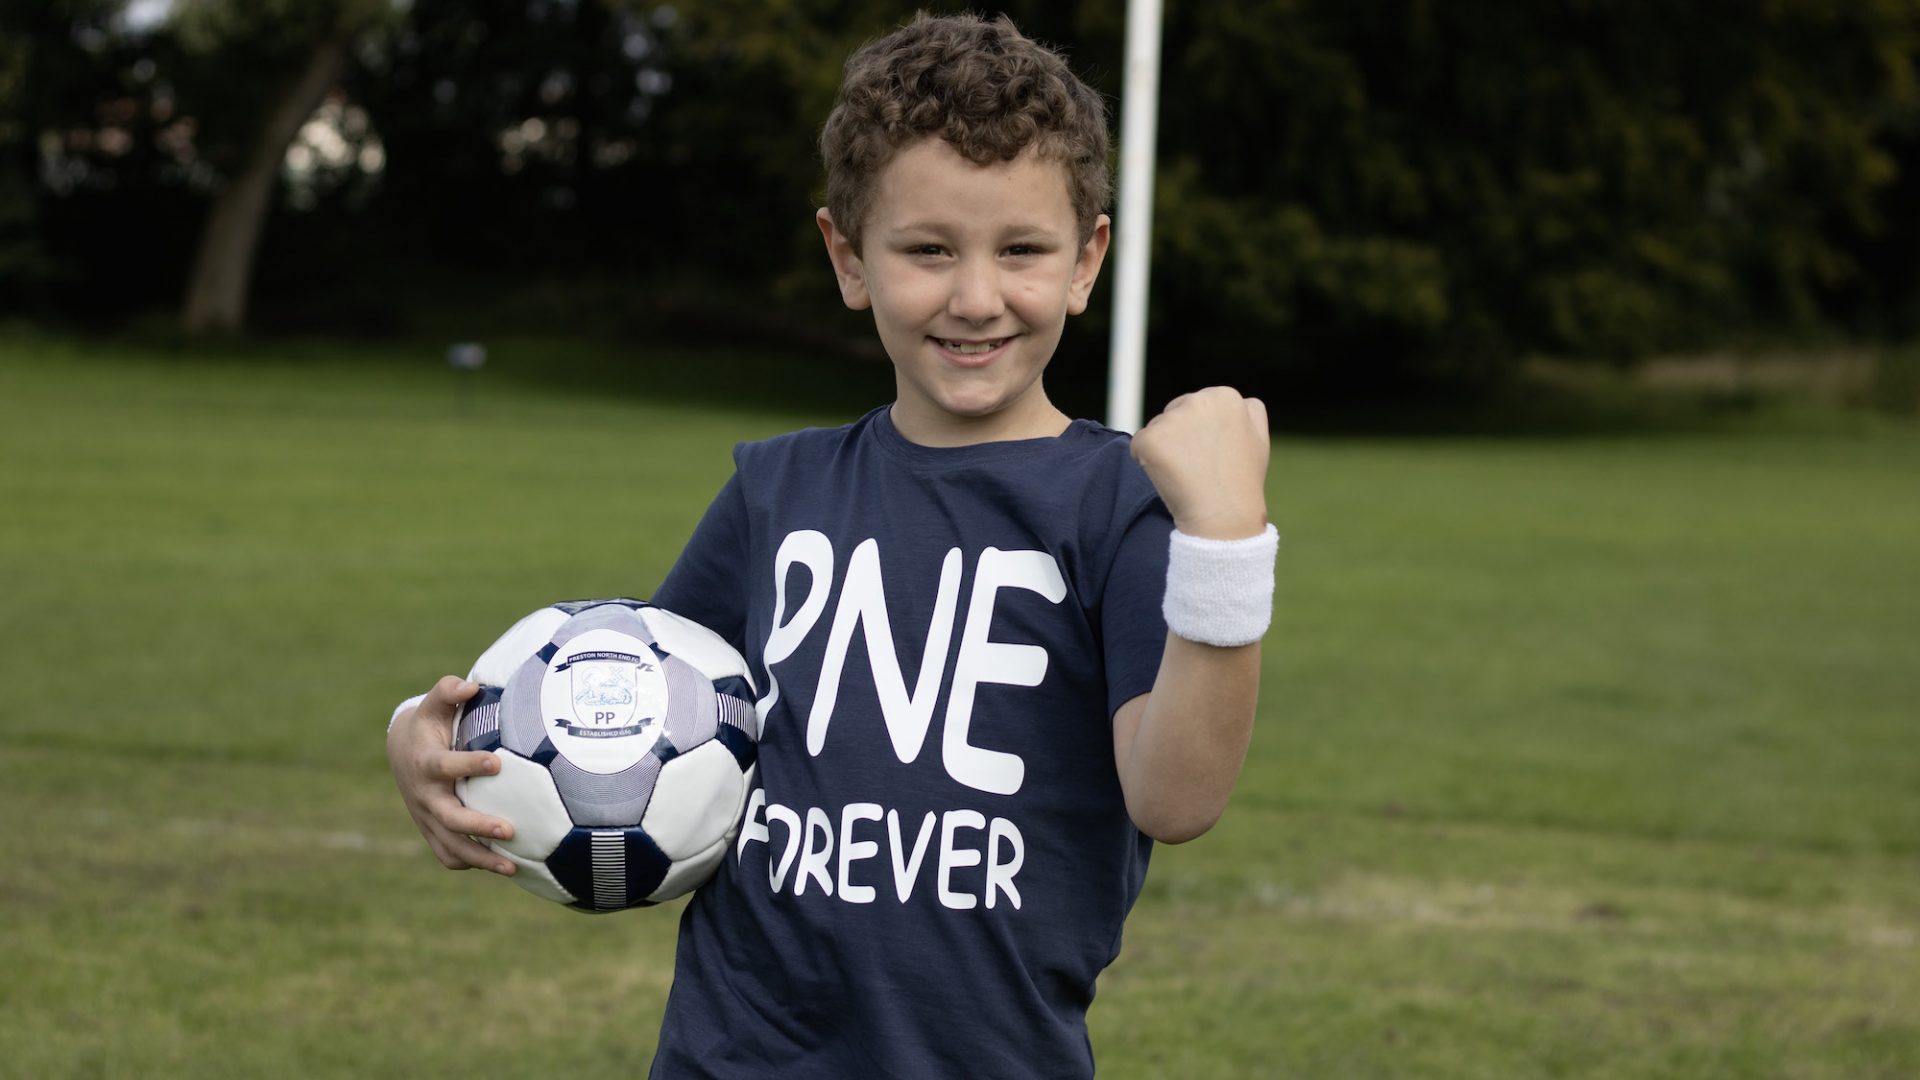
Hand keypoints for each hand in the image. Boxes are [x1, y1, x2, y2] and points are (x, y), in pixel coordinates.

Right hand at [387, 675, 517, 875]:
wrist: (403, 752)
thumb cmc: (429, 724)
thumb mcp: (433, 704)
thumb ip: (448, 690)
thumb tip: (470, 686)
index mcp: (427, 763)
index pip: (446, 766)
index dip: (469, 765)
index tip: (498, 762)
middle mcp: (425, 795)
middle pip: (449, 817)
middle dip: (478, 826)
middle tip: (510, 830)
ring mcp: (427, 817)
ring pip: (451, 845)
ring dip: (480, 858)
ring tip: (513, 867)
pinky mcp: (431, 831)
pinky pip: (448, 854)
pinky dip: (470, 863)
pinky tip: (500, 865)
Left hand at [1130, 386, 1270, 538]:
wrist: (1224, 516)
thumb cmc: (1241, 482)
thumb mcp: (1259, 438)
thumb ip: (1248, 411)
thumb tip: (1236, 400)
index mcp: (1225, 396)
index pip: (1198, 406)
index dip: (1200, 433)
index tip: (1211, 454)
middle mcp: (1198, 400)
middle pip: (1173, 413)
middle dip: (1180, 437)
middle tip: (1198, 466)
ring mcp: (1173, 419)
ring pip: (1156, 430)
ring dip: (1164, 450)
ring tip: (1186, 474)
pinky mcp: (1150, 439)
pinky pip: (1139, 447)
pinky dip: (1147, 463)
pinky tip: (1170, 478)